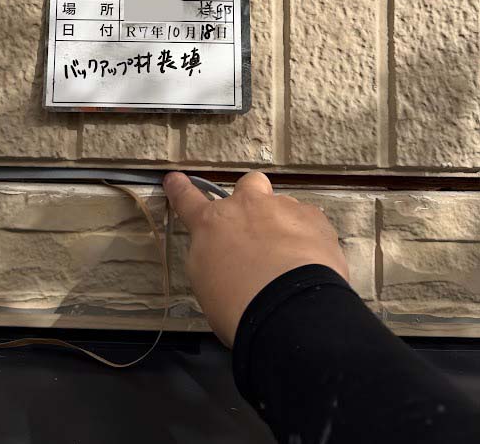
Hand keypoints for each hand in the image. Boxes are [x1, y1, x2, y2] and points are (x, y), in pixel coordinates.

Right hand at [163, 170, 349, 347]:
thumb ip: (212, 255)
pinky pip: (310, 222)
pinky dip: (309, 239)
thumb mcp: (206, 282)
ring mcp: (281, 208)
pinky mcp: (313, 219)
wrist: (287, 310)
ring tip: (291, 261)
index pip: (188, 200)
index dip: (181, 189)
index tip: (176, 180)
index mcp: (212, 224)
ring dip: (283, 226)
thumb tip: (222, 252)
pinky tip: (311, 263)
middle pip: (248, 185)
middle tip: (257, 228)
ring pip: (283, 206)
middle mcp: (246, 207)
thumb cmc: (239, 305)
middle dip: (252, 200)